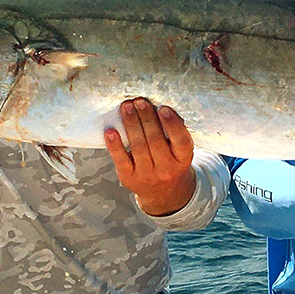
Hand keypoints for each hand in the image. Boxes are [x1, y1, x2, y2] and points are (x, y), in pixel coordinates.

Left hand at [105, 98, 196, 216]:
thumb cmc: (170, 161)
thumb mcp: (179, 151)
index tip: (163, 108)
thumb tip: (160, 107)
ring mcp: (147, 175)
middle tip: (139, 102)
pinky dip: (115, 145)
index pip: (182, 142)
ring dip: (131, 124)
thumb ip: (175, 133)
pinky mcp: (129, 178)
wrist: (162, 192)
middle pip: (156, 141)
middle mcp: (167, 169)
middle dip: (147, 119)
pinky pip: (121, 160)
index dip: (172, 125)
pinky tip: (111, 130)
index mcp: (183, 160)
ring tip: (127, 107)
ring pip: (138, 147)